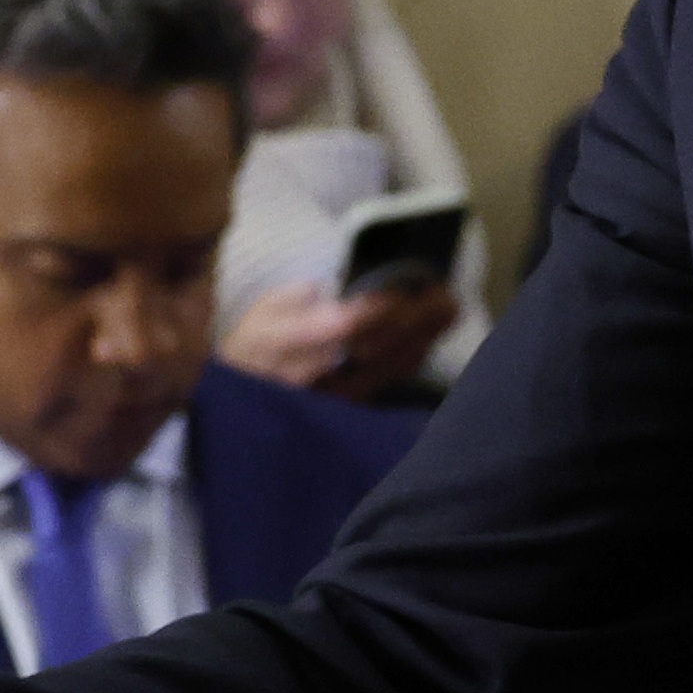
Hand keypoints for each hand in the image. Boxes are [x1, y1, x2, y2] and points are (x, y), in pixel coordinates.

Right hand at [218, 277, 460, 401]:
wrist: (242, 402)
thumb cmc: (254, 346)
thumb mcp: (262, 310)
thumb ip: (299, 296)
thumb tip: (334, 288)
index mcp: (287, 340)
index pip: (340, 326)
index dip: (377, 308)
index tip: (405, 287)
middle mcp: (315, 372)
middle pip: (375, 346)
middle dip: (415, 319)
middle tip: (444, 294)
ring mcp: (332, 393)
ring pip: (388, 366)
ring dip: (424, 337)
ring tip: (449, 309)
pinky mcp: (347, 405)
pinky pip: (387, 382)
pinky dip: (413, 358)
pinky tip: (431, 338)